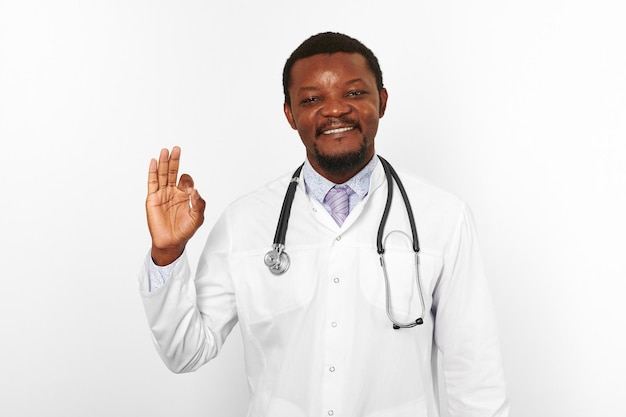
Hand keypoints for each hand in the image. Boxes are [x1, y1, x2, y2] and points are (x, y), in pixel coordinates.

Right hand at [146, 146, 205, 264]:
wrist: (171, 242)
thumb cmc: (184, 231)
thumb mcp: (197, 218)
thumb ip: (199, 204)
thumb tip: (195, 190)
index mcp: (184, 195)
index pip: (186, 180)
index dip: (188, 181)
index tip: (190, 190)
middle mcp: (172, 192)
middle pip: (173, 172)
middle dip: (175, 161)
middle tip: (177, 149)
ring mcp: (162, 194)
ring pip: (162, 175)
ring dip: (163, 162)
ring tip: (165, 151)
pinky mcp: (152, 199)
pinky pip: (152, 182)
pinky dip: (153, 172)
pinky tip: (154, 162)